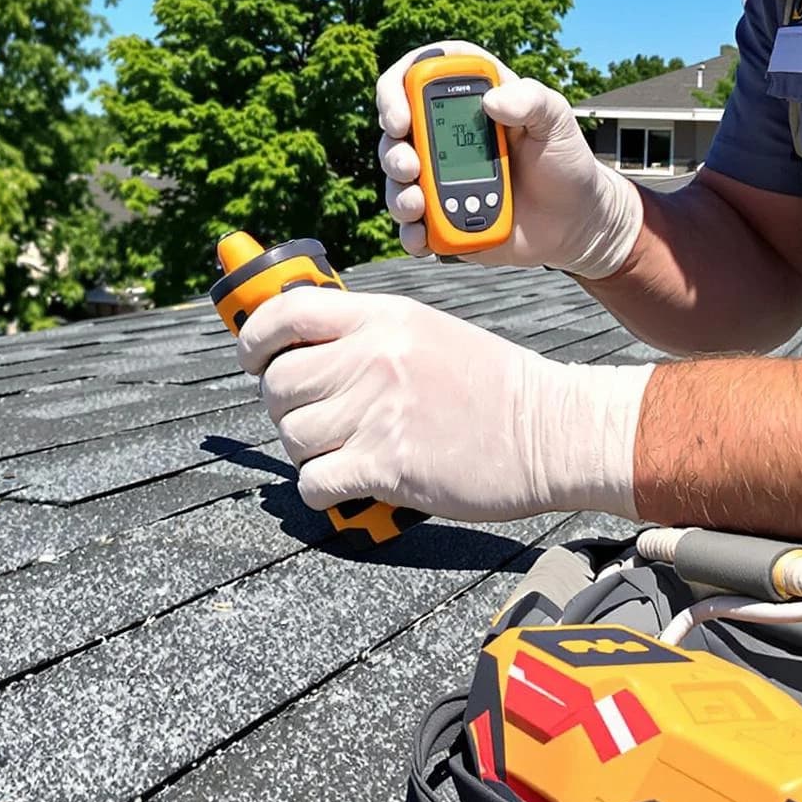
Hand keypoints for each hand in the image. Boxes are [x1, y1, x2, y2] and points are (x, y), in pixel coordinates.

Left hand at [238, 287, 651, 522]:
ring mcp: (377, 413)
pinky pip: (314, 482)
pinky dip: (324, 490)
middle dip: (287, 406)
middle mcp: (372, 359)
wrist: (549, 429)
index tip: (252, 358)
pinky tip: (351, 481)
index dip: (254, 337)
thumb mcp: (427, 331)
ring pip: (292, 436)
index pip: (286, 312)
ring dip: (310, 450)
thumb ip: (368, 332)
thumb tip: (305, 345)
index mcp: (382, 318)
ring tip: (346, 450)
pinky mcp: (386, 466)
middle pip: (278, 384)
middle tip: (318, 416)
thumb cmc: (492, 384)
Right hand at [375, 41, 643, 276]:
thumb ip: (533, 100)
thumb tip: (493, 100)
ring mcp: (441, 177)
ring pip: (397, 179)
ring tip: (418, 204)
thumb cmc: (567, 162)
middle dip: (392, 149)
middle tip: (409, 167)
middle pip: (396, 131)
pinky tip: (421, 235)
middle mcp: (447, 135)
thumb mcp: (558, 121)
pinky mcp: (443, 216)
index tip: (401, 115)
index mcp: (471, 99)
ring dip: (397, 192)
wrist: (577, 222)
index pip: (418, 75)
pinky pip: (411, 224)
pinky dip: (409, 231)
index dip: (397, 88)